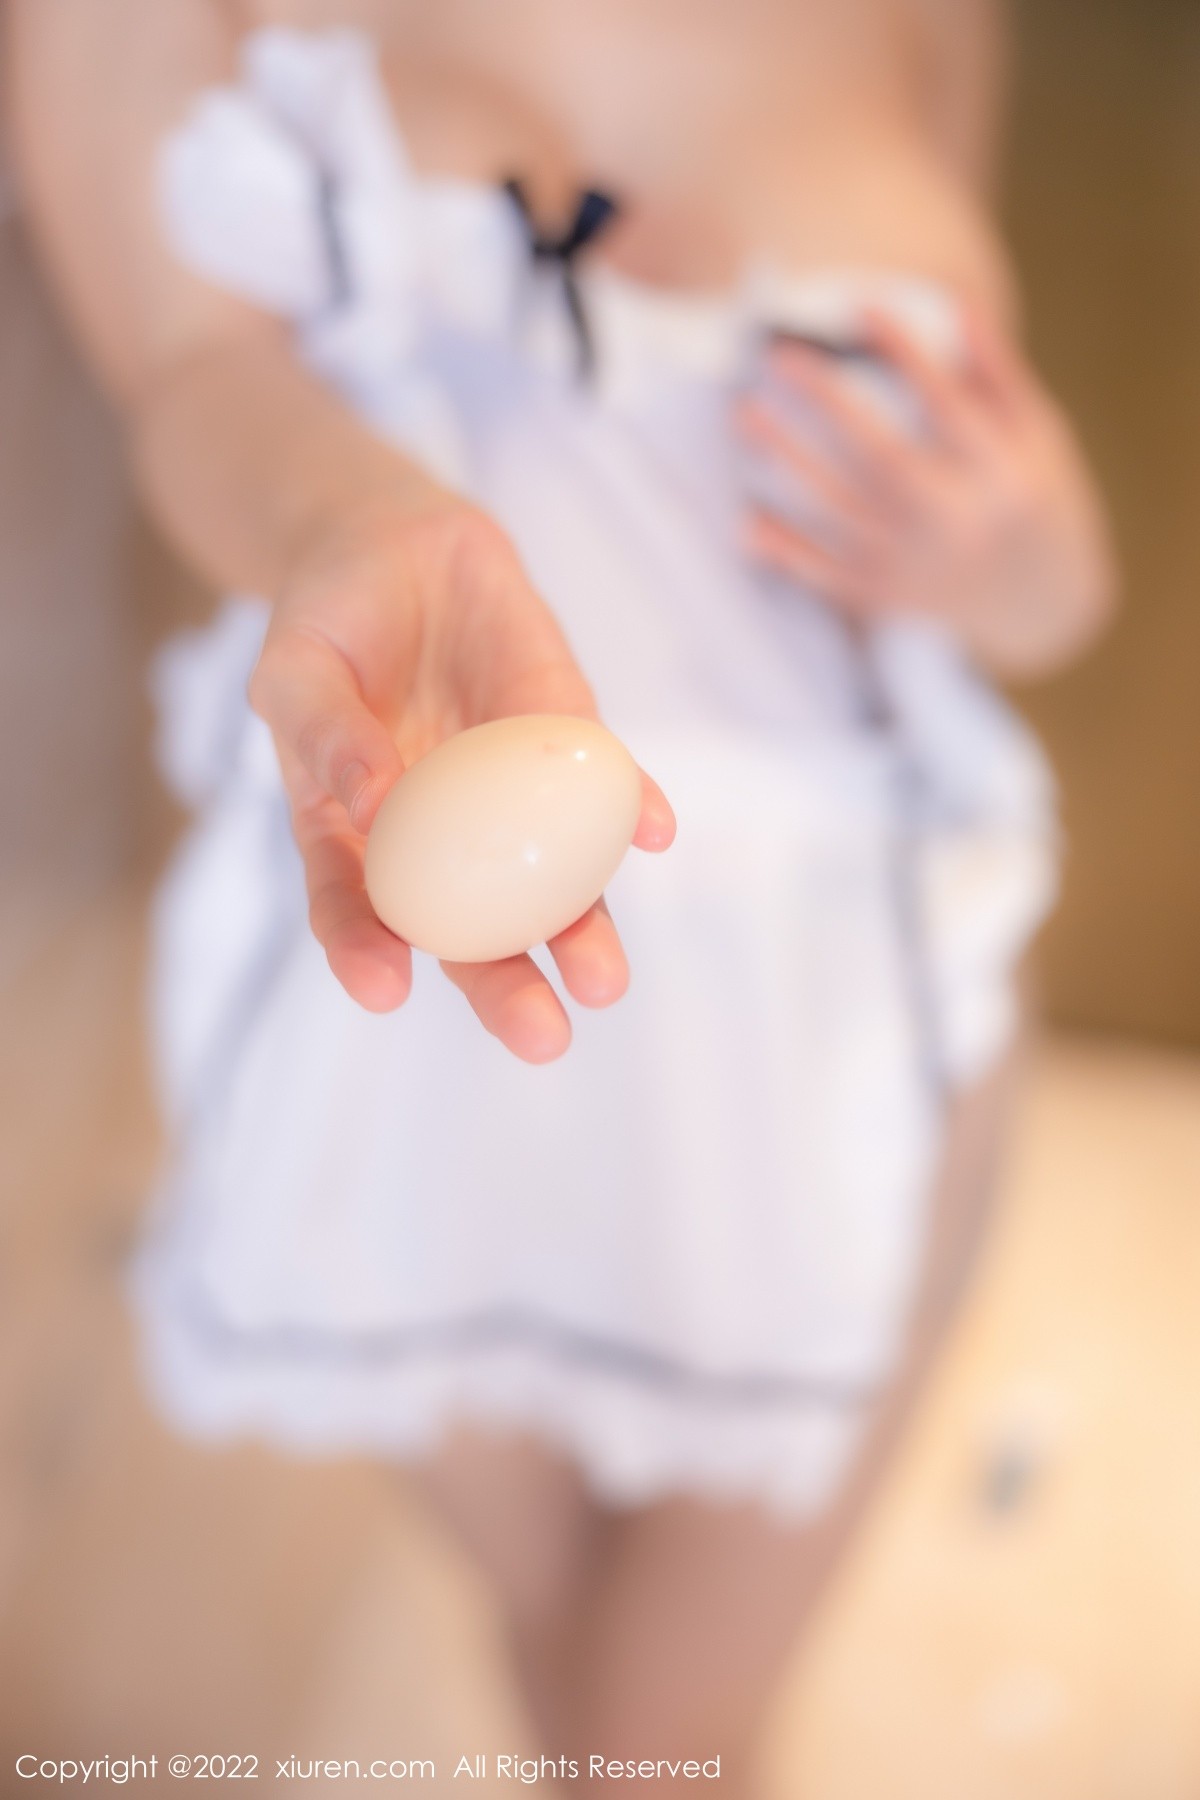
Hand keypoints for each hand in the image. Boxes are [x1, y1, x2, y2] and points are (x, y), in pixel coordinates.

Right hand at [248, 495, 675, 1062]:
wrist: (396, 541)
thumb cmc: (328, 619)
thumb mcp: (296, 667)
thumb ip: (323, 732)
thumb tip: (371, 801)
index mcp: (354, 834)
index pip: (356, 910)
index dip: (367, 956)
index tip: (387, 992)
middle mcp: (438, 836)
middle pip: (470, 931)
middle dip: (506, 989)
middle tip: (544, 1036)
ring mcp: (506, 795)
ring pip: (550, 880)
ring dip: (583, 929)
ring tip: (603, 981)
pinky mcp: (562, 737)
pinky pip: (602, 785)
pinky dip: (632, 808)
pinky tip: (656, 831)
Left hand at [737, 305, 1115, 677]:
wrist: (1036, 602)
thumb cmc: (1028, 495)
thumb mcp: (1036, 436)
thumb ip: (996, 377)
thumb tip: (957, 304)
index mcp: (1002, 476)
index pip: (949, 406)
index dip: (907, 356)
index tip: (863, 308)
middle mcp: (956, 523)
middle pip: (881, 457)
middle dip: (828, 404)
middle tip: (779, 358)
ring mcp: (915, 564)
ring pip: (841, 510)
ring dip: (789, 461)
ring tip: (745, 414)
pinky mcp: (882, 596)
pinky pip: (824, 573)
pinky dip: (784, 550)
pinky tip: (747, 519)